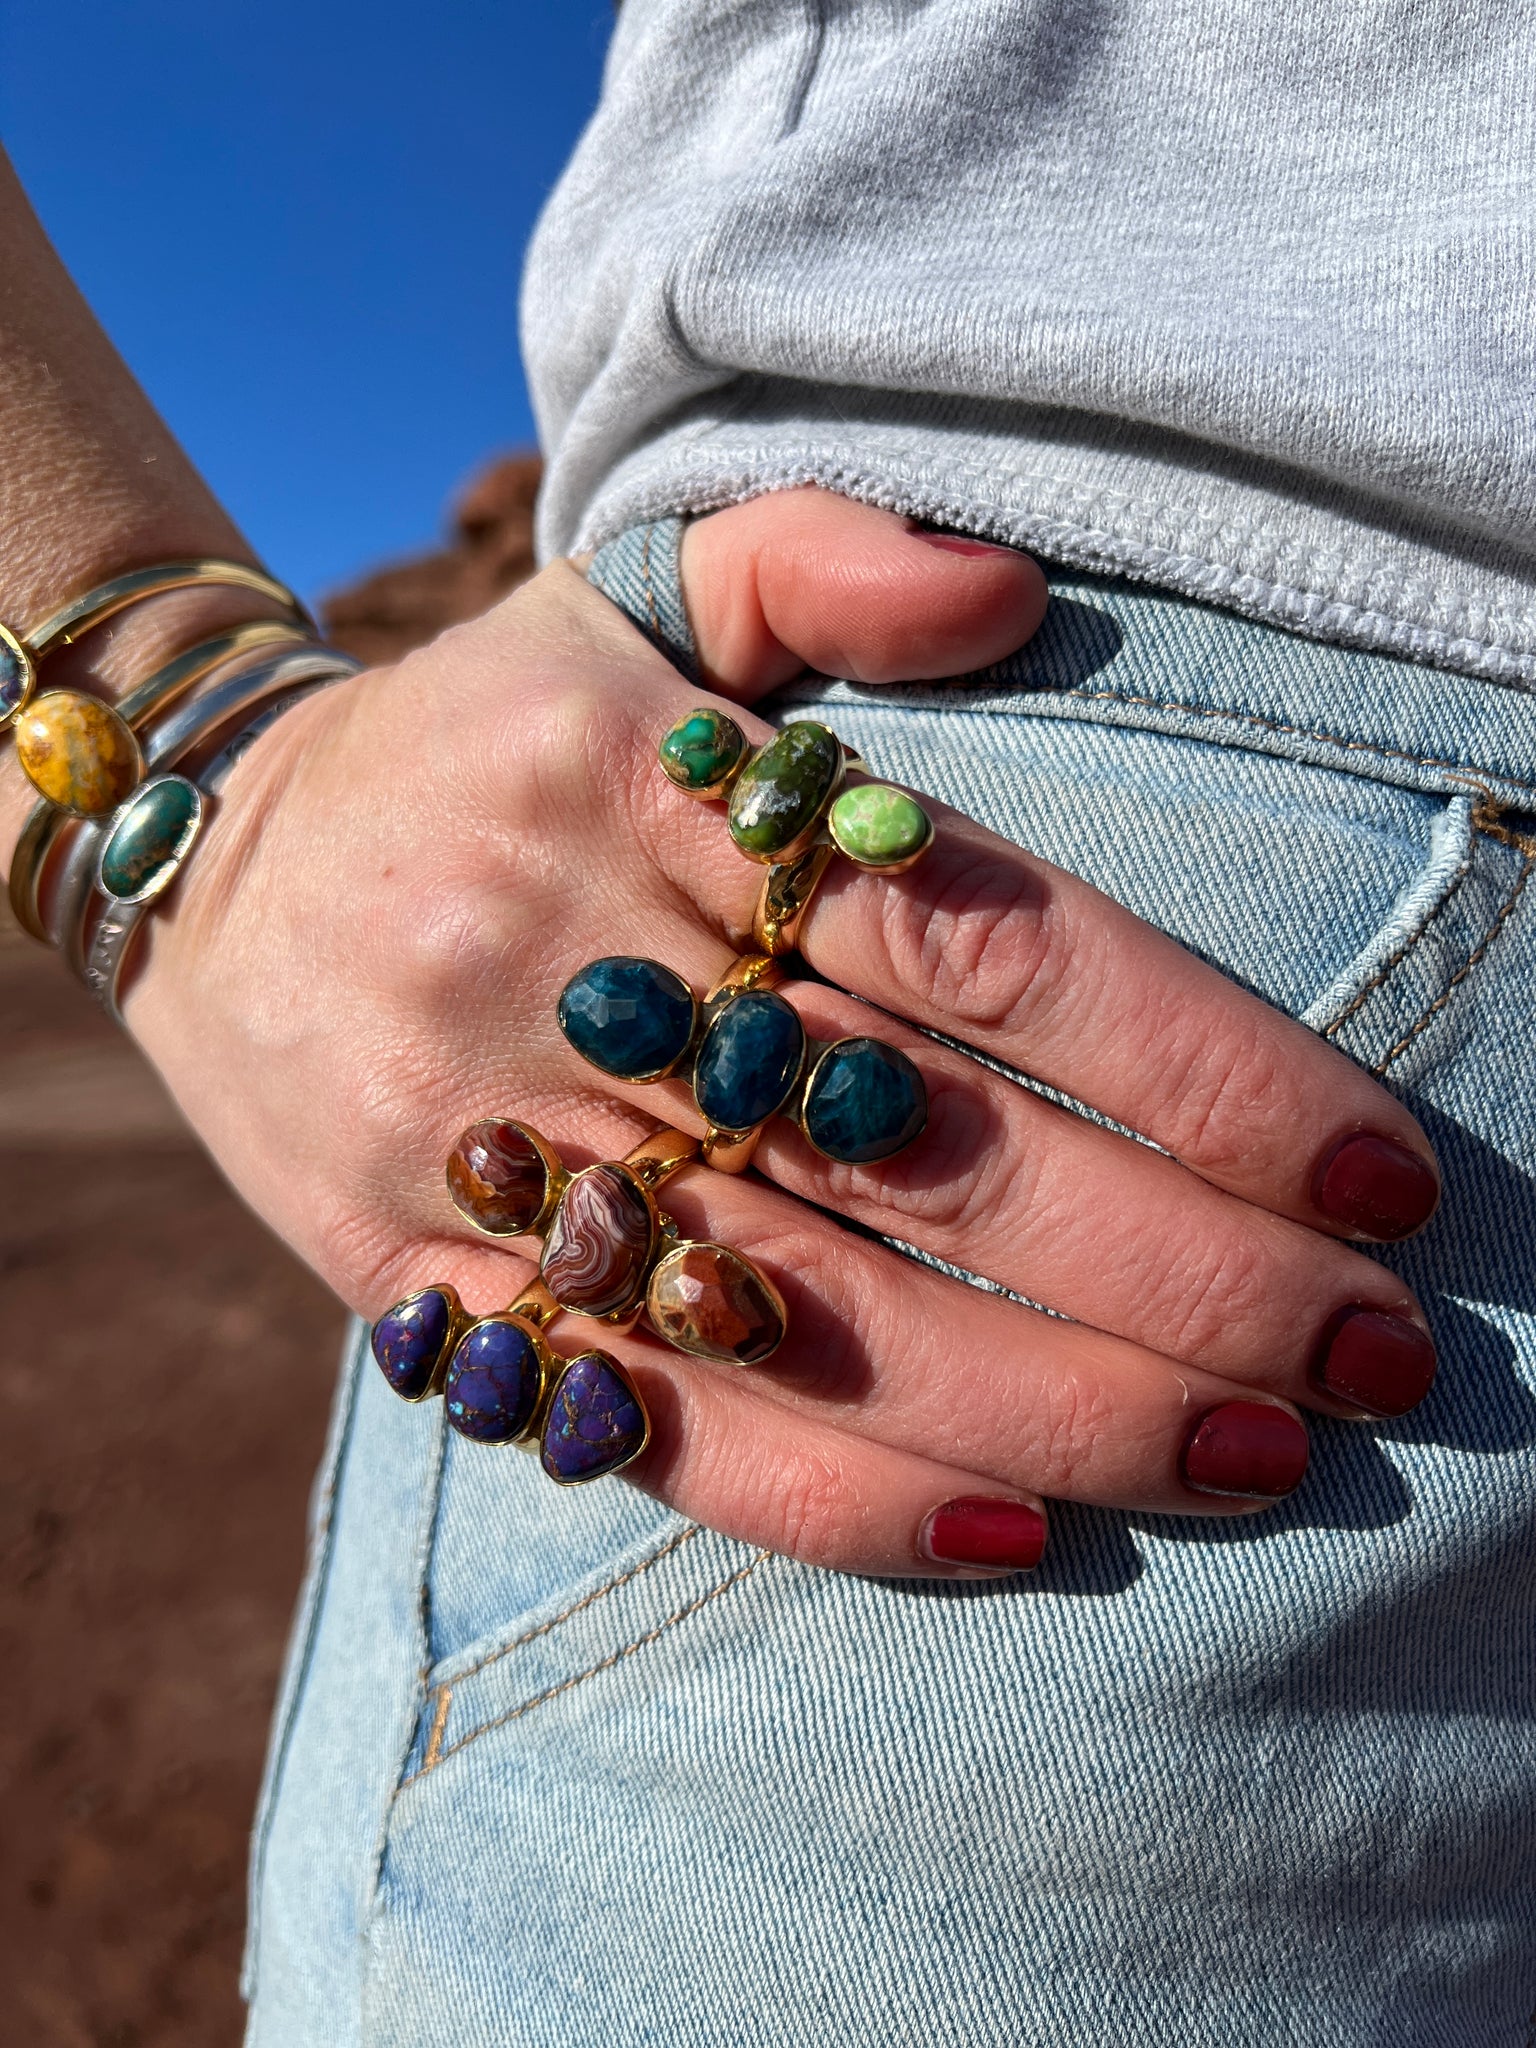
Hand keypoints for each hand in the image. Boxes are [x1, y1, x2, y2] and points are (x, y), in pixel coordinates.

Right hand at [126, 490, 1438, 1577]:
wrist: (207, 860)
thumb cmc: (482, 734)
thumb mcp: (622, 594)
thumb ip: (810, 558)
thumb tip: (1014, 587)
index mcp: (662, 798)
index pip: (988, 950)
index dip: (1198, 1066)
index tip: (1382, 1173)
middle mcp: (588, 978)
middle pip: (934, 1155)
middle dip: (1180, 1269)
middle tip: (1381, 1350)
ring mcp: (500, 1148)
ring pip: (815, 1309)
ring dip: (1057, 1402)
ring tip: (1258, 1455)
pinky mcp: (423, 1281)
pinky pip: (641, 1416)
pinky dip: (832, 1494)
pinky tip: (1014, 1536)